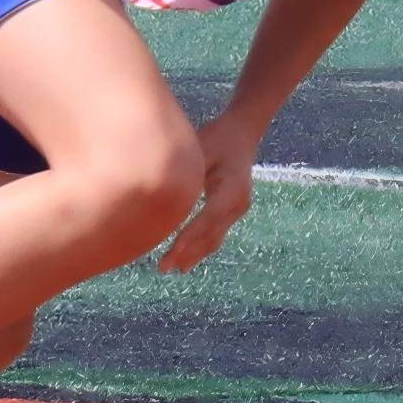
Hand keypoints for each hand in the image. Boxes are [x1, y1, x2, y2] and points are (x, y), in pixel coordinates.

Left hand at [157, 117, 259, 273]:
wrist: (241, 134)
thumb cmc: (217, 137)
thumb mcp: (201, 149)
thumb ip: (187, 173)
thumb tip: (161, 194)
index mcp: (233, 188)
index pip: (209, 217)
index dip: (190, 236)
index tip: (171, 251)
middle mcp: (239, 203)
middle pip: (211, 233)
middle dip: (187, 252)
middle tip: (163, 267)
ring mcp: (238, 209)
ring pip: (215, 238)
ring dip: (194, 254)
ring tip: (173, 268)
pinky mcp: (233, 211)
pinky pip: (216, 233)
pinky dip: (200, 246)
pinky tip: (185, 259)